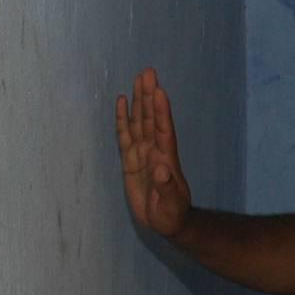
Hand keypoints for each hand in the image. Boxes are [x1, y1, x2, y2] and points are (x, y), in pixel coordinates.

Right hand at [114, 69, 193, 240]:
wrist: (165, 221)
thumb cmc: (171, 214)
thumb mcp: (171, 205)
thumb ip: (167, 188)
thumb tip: (162, 170)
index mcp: (166, 158)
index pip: (164, 130)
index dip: (161, 111)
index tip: (159, 91)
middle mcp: (155, 150)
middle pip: (151, 118)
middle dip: (150, 95)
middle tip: (148, 72)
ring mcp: (143, 153)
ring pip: (140, 121)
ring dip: (139, 100)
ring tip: (139, 78)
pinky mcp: (131, 160)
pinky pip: (125, 135)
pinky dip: (123, 118)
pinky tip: (123, 101)